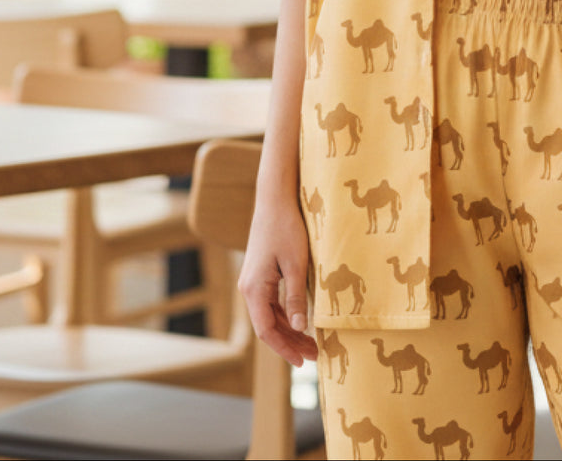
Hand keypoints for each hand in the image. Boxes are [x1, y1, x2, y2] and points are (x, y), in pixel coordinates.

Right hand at [239, 195, 320, 367]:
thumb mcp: (296, 264)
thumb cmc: (286, 228)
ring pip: (269, 316)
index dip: (285, 349)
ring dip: (288, 330)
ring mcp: (252, 281)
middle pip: (267, 326)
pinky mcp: (260, 274)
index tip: (303, 361)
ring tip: (310, 343)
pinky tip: (300, 321)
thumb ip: (296, 297)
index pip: (267, 331)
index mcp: (254, 289)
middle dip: (289, 343)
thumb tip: (299, 327)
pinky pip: (270, 303)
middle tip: (313, 356)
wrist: (274, 199)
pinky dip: (284, 316)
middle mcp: (248, 288)